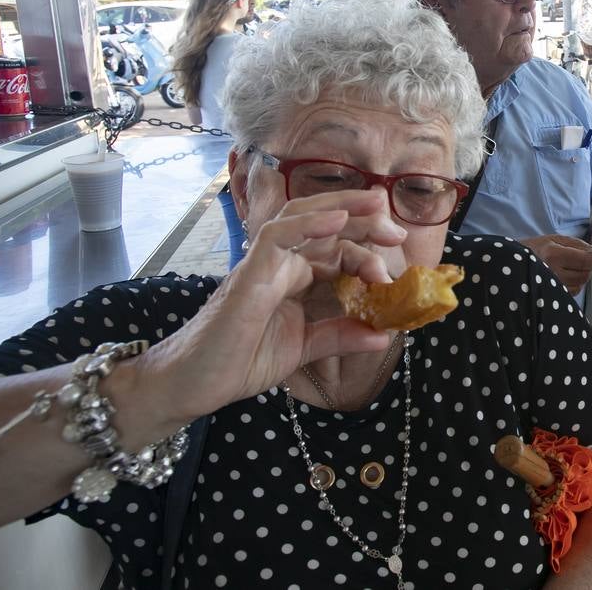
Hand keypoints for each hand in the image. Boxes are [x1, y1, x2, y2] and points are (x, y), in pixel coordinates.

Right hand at [138, 189, 402, 423]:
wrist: (195, 384)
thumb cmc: (241, 360)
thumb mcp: (304, 348)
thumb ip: (341, 336)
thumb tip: (387, 335)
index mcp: (296, 276)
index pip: (337, 250)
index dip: (368, 251)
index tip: (396, 270)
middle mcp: (281, 263)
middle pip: (325, 224)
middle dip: (363, 220)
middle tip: (396, 231)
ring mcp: (264, 264)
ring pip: (302, 218)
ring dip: (341, 208)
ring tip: (375, 206)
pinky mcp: (248, 275)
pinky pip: (275, 237)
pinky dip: (306, 224)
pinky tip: (335, 220)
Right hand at [522, 234, 591, 294]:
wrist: (510, 264)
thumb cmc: (533, 249)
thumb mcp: (553, 239)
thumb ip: (576, 244)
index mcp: (553, 255)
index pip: (585, 261)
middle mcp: (553, 273)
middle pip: (584, 275)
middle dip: (587, 268)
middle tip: (581, 261)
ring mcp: (551, 287)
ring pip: (580, 285)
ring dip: (580, 277)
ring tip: (569, 269)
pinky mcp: (551, 296)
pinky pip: (572, 292)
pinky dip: (573, 285)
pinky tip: (564, 278)